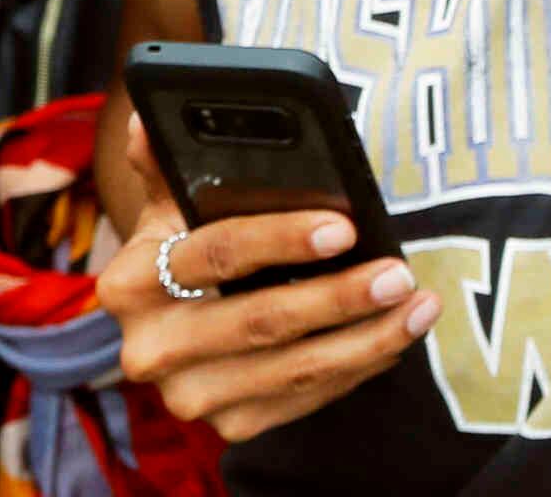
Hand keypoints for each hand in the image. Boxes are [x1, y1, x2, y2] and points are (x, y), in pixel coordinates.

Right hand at [102, 113, 434, 443]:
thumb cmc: (187, 246)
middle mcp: (151, 350)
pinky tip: (395, 337)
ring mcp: (190, 396)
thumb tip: (146, 123)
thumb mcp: (170, 205)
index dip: (281, 239)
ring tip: (420, 306)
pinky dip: (357, 367)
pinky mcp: (229, 426)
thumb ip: (164, 162)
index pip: (217, 253)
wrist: (175, 325)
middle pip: (261, 320)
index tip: (343, 228)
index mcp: (131, 283)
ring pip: (294, 369)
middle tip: (400, 274)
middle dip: (339, 297)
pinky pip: (306, 399)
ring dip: (368, 339)